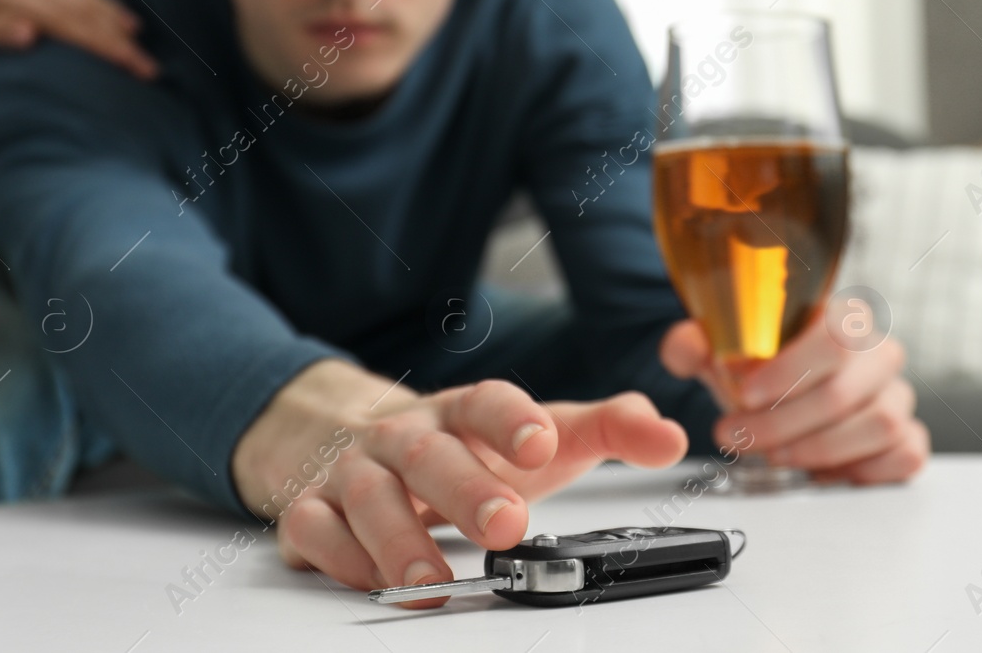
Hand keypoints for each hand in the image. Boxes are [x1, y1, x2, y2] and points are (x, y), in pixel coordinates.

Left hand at [0, 0, 155, 77]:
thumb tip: (32, 35)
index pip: (76, 29)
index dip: (111, 50)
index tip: (139, 68)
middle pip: (90, 16)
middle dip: (123, 43)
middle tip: (152, 67)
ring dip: (116, 19)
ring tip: (140, 36)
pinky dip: (100, 1)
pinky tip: (110, 11)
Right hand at [232, 360, 687, 607]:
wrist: (350, 438)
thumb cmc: (463, 445)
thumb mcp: (539, 433)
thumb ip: (609, 429)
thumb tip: (669, 438)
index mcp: (461, 411)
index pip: (485, 401)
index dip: (513, 418)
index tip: (543, 441)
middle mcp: (405, 435)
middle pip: (429, 452)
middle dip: (465, 489)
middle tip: (506, 524)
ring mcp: (354, 472)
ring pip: (368, 497)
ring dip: (399, 539)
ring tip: (436, 578)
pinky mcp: (312, 510)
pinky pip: (314, 531)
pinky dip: (339, 558)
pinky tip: (372, 580)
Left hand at [659, 311, 928, 484]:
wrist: (779, 396)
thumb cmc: (758, 370)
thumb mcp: (718, 353)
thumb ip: (695, 344)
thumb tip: (689, 346)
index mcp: (840, 318)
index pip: (835, 335)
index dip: (791, 370)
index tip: (747, 394)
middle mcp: (877, 353)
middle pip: (848, 389)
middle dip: (785, 423)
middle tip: (740, 436)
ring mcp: (897, 396)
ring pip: (880, 424)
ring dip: (818, 449)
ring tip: (774, 455)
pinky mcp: (907, 437)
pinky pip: (906, 454)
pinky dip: (862, 469)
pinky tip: (819, 471)